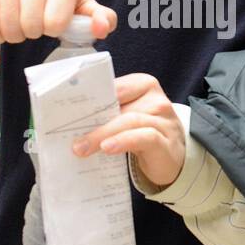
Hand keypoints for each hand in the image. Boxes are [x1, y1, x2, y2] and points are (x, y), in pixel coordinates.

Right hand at [0, 0, 116, 43]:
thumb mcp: (78, 4)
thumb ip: (100, 18)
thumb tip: (102, 29)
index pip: (56, 23)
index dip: (53, 29)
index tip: (52, 20)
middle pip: (31, 28)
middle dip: (32, 33)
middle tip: (32, 21)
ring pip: (9, 29)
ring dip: (14, 34)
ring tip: (17, 20)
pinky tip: (1, 20)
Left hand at [71, 73, 184, 188]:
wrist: (174, 158)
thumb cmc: (144, 134)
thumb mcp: (128, 118)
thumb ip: (109, 113)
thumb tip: (73, 120)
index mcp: (144, 86)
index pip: (116, 86)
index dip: (93, 96)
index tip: (70, 107)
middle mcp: (157, 100)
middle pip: (120, 106)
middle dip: (92, 120)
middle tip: (71, 137)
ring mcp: (164, 121)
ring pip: (130, 121)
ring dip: (102, 134)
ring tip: (82, 148)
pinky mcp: (166, 143)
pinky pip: (144, 137)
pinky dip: (124, 141)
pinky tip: (108, 148)